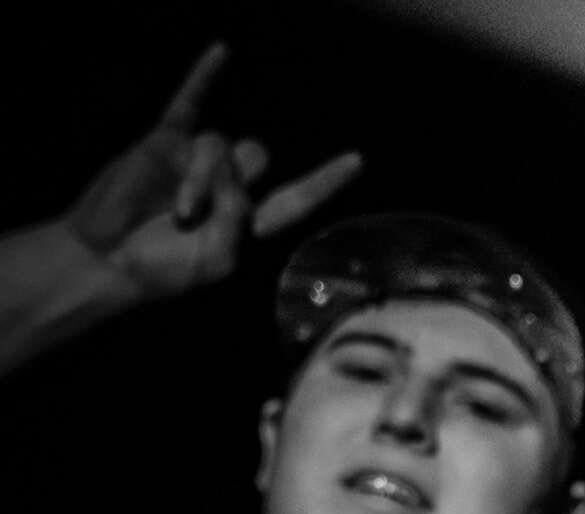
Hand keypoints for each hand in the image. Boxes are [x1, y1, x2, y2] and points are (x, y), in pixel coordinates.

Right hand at [66, 42, 362, 298]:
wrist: (109, 258)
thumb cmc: (163, 271)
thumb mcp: (214, 262)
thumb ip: (236, 223)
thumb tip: (230, 177)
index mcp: (249, 221)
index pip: (297, 197)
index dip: (324, 181)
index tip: (355, 161)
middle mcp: (229, 186)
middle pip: (256, 157)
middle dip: (232, 185)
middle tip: (199, 215)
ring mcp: (198, 161)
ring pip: (221, 145)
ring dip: (201, 179)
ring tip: (180, 210)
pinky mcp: (166, 143)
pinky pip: (190, 103)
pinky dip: (204, 77)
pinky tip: (222, 51)